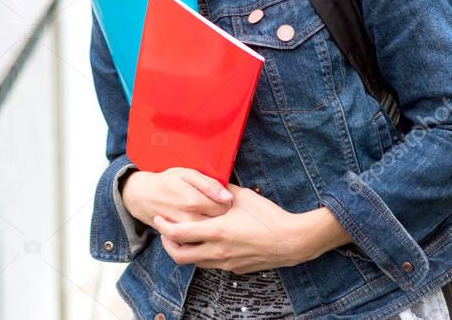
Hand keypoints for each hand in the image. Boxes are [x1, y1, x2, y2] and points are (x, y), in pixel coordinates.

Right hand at [120, 167, 233, 228]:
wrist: (142, 195)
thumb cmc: (167, 181)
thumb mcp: (187, 174)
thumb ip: (210, 184)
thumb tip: (228, 197)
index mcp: (195, 200)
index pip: (225, 208)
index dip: (230, 204)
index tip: (228, 200)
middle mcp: (189, 218)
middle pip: (219, 224)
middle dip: (226, 218)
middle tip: (222, 211)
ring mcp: (183, 231)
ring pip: (209, 236)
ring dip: (215, 229)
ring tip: (213, 219)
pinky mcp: (177, 239)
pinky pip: (197, 243)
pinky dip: (203, 237)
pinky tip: (204, 229)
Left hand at [152, 185, 351, 273]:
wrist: (292, 241)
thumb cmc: (269, 217)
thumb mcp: (243, 197)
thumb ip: (222, 190)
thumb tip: (210, 182)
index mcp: (217, 232)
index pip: (178, 234)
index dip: (164, 227)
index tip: (159, 219)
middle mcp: (218, 251)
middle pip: (180, 256)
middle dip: (167, 244)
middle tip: (166, 232)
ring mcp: (226, 263)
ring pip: (195, 263)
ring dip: (185, 251)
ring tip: (185, 236)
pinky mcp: (236, 269)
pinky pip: (212, 265)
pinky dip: (204, 255)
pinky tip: (209, 242)